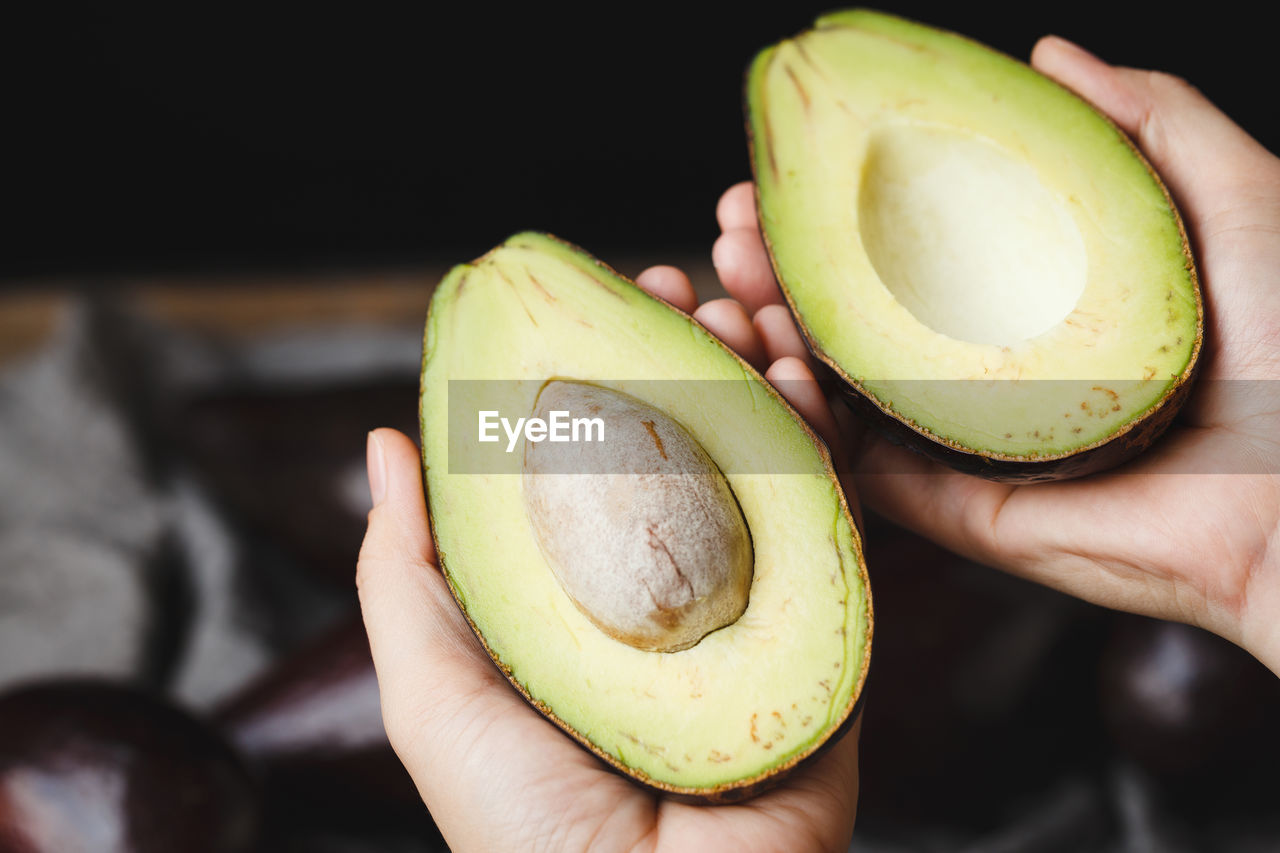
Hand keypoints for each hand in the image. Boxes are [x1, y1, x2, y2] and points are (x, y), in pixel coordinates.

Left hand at [356, 263, 862, 852]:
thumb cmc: (517, 821)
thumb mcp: (433, 681)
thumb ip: (407, 566)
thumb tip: (386, 440)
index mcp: (590, 600)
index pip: (604, 459)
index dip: (605, 374)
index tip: (604, 301)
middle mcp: (676, 598)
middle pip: (692, 449)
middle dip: (690, 357)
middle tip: (682, 285)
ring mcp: (756, 613)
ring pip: (767, 469)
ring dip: (758, 378)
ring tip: (739, 308)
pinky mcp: (825, 640)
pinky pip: (831, 527)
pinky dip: (818, 445)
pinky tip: (795, 378)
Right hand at [710, 36, 1279, 674]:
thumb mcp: (1231, 198)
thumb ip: (1146, 123)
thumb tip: (1047, 54)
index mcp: (1031, 308)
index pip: (904, 254)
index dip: (835, 211)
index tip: (777, 172)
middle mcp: (984, 376)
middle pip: (850, 320)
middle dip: (776, 271)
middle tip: (730, 228)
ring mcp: (962, 448)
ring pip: (832, 395)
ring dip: (764, 343)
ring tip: (727, 292)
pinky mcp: (957, 515)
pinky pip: (855, 473)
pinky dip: (800, 426)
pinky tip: (768, 372)